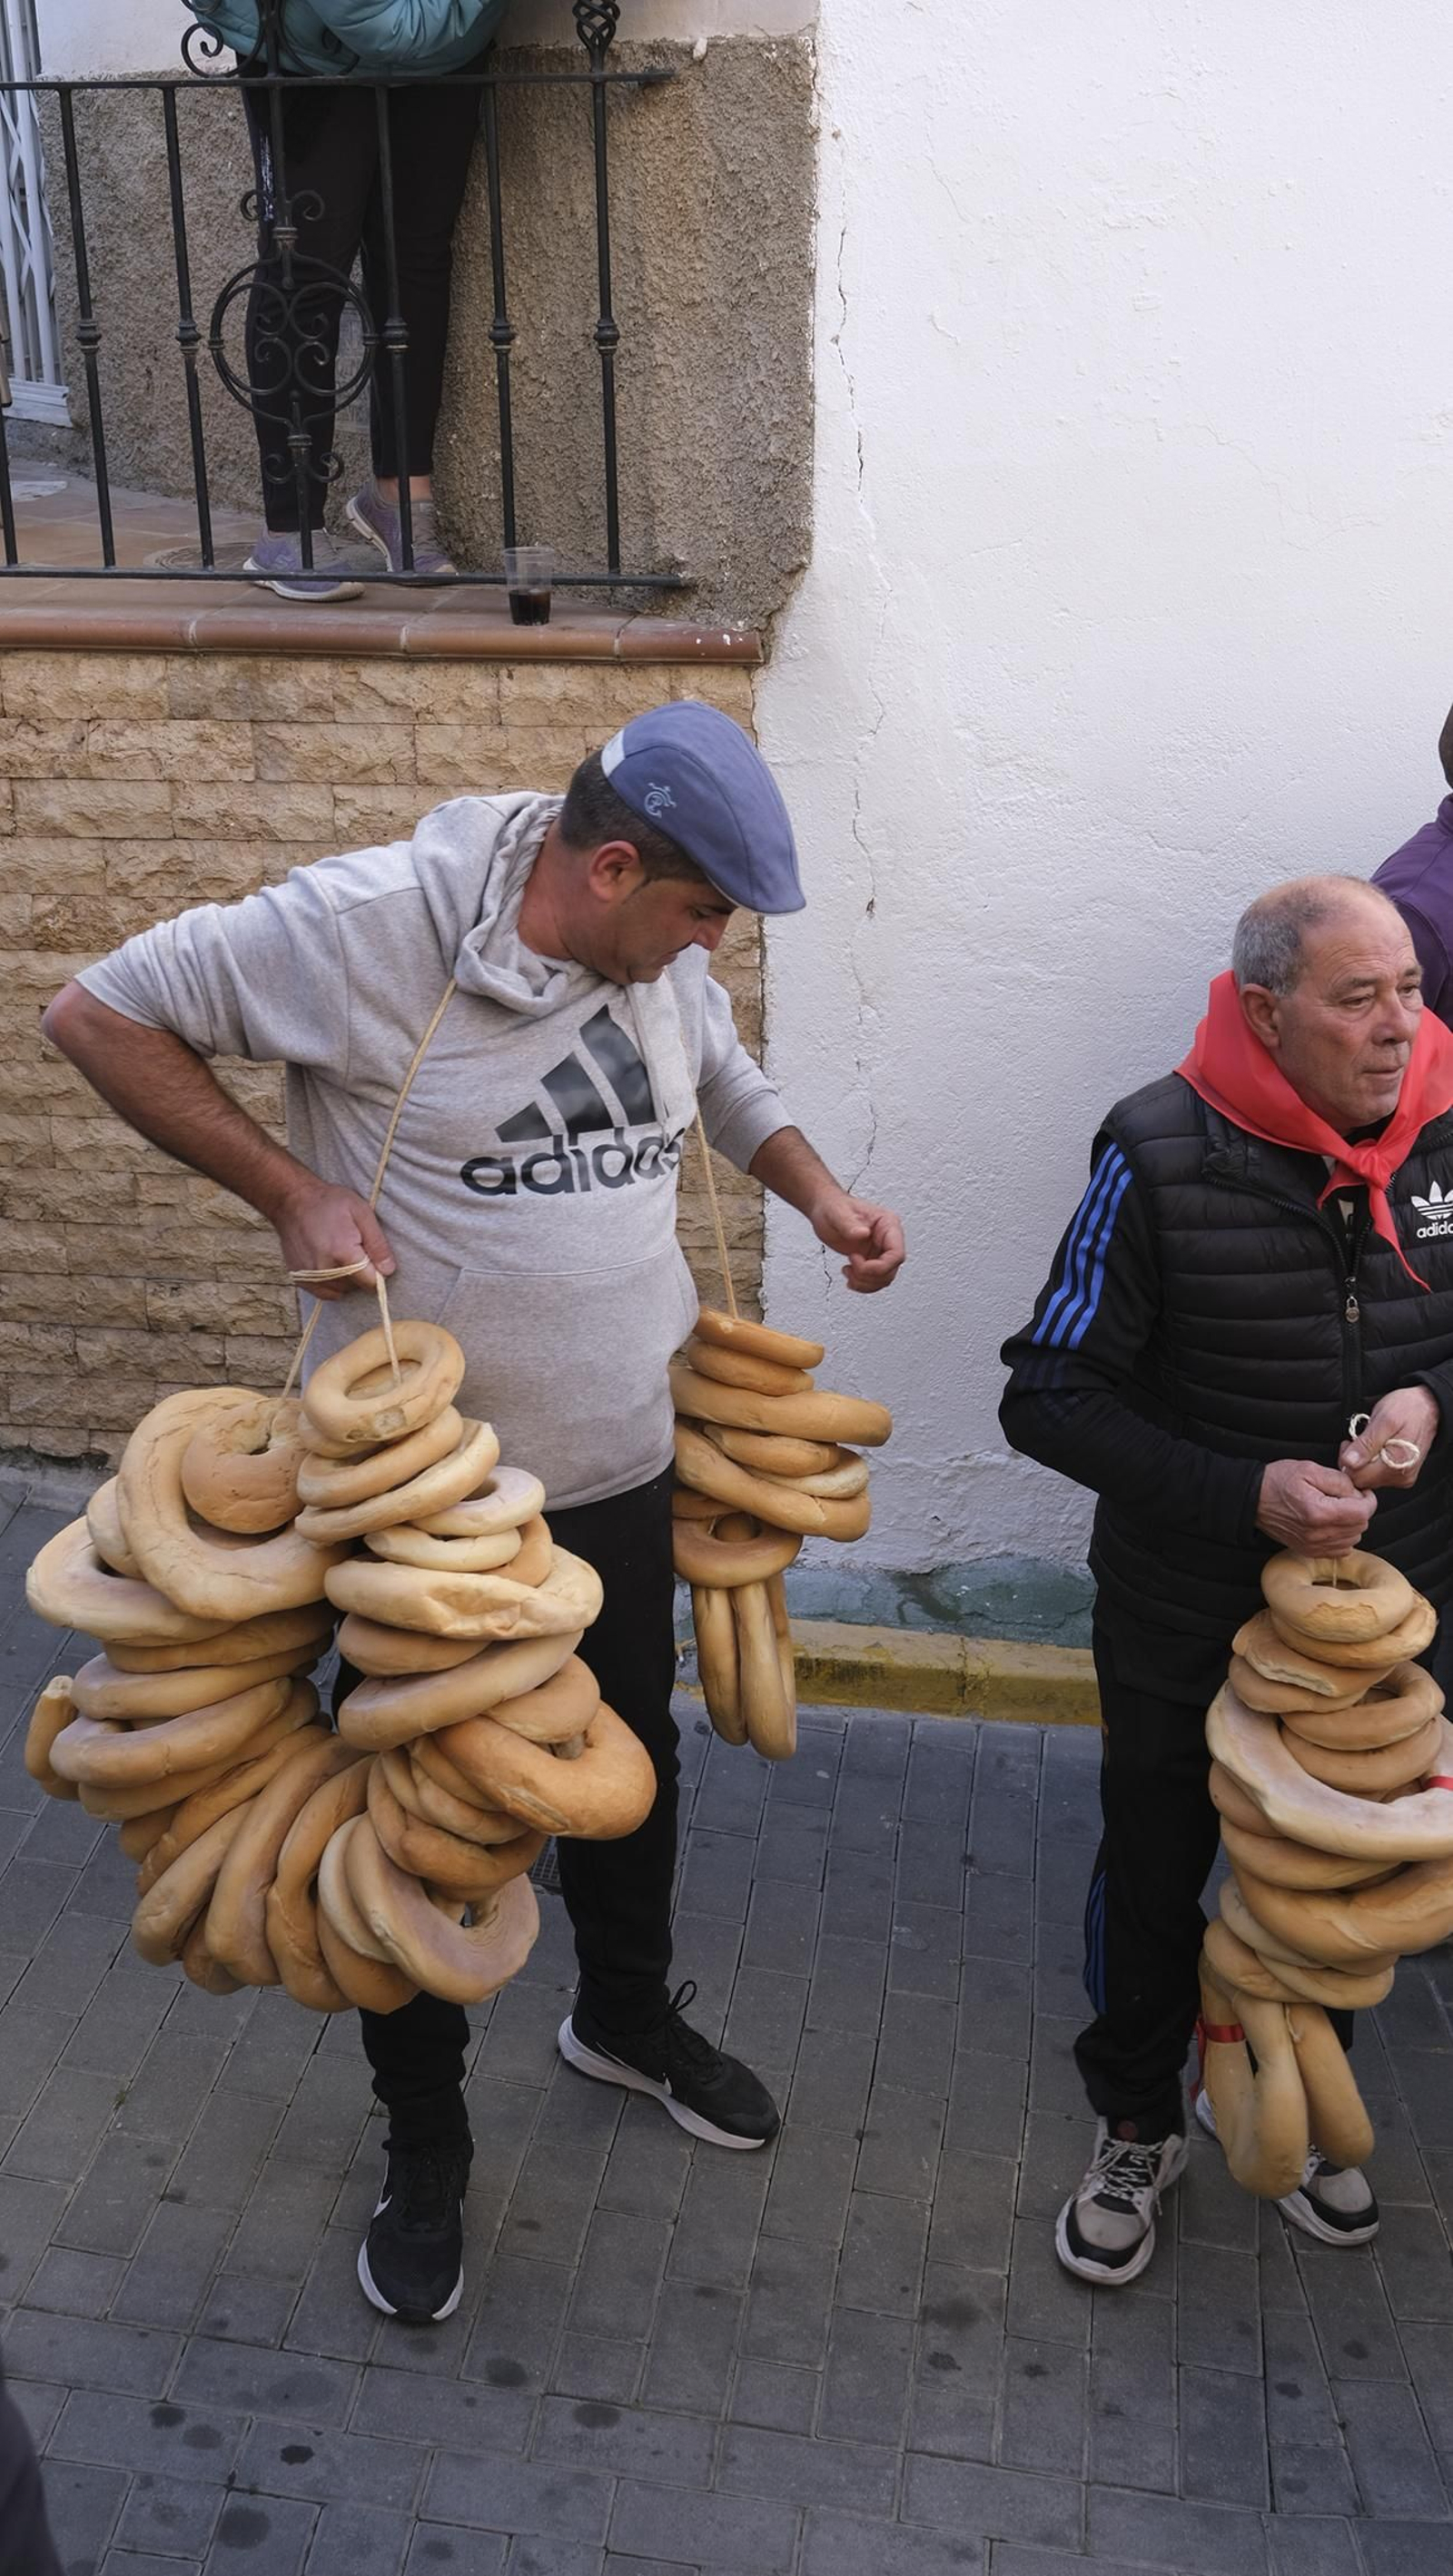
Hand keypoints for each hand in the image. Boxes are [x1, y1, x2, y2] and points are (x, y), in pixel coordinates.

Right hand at [270, 1179, 395, 1299]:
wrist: (292, 1202)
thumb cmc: (329, 1202)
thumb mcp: (361, 1213)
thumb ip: (377, 1244)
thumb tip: (388, 1270)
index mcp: (342, 1253)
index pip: (371, 1282)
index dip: (378, 1271)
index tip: (372, 1256)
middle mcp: (324, 1269)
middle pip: (357, 1287)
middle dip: (362, 1273)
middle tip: (355, 1249)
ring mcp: (310, 1277)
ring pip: (342, 1291)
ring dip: (347, 1278)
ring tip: (341, 1253)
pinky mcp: (300, 1279)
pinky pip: (326, 1292)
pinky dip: (332, 1283)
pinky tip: (331, 1263)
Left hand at [807, 1188, 905, 1292]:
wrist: (824, 1209)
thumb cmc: (833, 1206)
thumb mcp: (837, 1213)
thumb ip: (849, 1224)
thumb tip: (863, 1233)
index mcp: (887, 1224)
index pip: (897, 1254)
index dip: (879, 1266)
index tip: (856, 1260)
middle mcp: (888, 1238)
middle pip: (891, 1270)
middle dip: (869, 1275)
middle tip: (850, 1266)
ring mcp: (881, 1250)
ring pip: (884, 1278)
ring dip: (865, 1283)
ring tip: (848, 1271)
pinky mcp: (872, 1259)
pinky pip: (875, 1280)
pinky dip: (862, 1284)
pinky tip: (849, 1275)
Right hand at [1256, 1458, 1375, 1556]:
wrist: (1253, 1500)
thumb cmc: (1278, 1481)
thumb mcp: (1310, 1469)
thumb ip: (1340, 1480)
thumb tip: (1359, 1493)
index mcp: (1319, 1512)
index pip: (1363, 1513)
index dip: (1368, 1499)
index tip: (1361, 1491)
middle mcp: (1318, 1534)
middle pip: (1360, 1527)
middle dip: (1360, 1510)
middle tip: (1347, 1497)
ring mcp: (1313, 1545)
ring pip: (1353, 1539)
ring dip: (1352, 1524)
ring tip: (1338, 1509)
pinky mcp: (1309, 1551)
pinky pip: (1340, 1550)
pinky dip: (1343, 1537)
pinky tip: (1332, 1524)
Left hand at [1339, 1385, 1439, 1492]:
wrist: (1429, 1407)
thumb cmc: (1408, 1409)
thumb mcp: (1383, 1419)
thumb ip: (1367, 1443)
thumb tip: (1350, 1462)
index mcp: (1395, 1464)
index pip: (1357, 1477)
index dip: (1347, 1460)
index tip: (1349, 1443)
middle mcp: (1400, 1476)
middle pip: (1362, 1480)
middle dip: (1354, 1461)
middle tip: (1358, 1441)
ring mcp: (1402, 1477)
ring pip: (1369, 1479)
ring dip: (1363, 1462)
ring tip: (1370, 1442)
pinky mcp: (1402, 1476)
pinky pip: (1378, 1476)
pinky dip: (1373, 1463)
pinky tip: (1378, 1448)